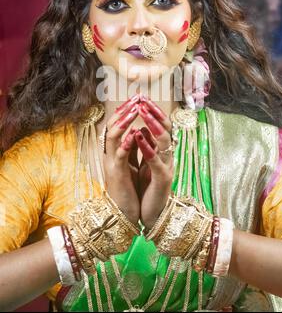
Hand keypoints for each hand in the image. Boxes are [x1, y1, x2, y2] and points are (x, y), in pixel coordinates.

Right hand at [102, 94, 140, 224]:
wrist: (124, 215)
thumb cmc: (129, 191)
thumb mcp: (132, 166)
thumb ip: (133, 149)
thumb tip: (138, 131)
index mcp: (118, 152)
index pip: (119, 125)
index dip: (127, 111)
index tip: (138, 98)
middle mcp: (112, 155)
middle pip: (113, 126)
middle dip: (125, 111)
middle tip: (136, 98)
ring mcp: (112, 164)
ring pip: (113, 137)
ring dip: (124, 122)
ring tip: (134, 110)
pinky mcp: (117, 175)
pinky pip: (120, 157)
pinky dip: (126, 145)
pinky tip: (134, 135)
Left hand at [134, 96, 173, 229]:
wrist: (151, 215)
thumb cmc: (148, 188)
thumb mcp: (145, 164)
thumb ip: (146, 146)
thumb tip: (142, 128)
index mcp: (162, 152)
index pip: (160, 126)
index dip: (152, 112)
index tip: (141, 98)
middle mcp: (168, 156)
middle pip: (166, 129)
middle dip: (154, 113)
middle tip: (144, 100)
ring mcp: (167, 167)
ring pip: (164, 142)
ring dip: (153, 125)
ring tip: (143, 112)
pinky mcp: (163, 179)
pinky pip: (156, 161)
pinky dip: (148, 148)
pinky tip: (140, 137)